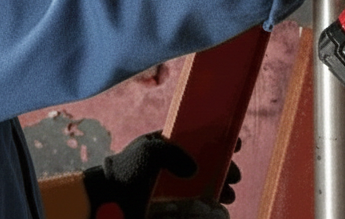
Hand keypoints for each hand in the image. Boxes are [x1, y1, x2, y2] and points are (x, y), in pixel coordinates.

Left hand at [83, 132, 242, 218]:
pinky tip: (220, 205)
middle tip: (235, 177)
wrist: (109, 201)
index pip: (199, 138)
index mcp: (168, 145)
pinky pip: (197, 202)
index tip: (235, 145)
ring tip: (228, 196)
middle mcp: (173, 164)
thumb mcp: (150, 151)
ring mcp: (174, 185)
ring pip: (206, 183)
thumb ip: (174, 153)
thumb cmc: (127, 171)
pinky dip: (211, 203)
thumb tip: (195, 169)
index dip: (219, 140)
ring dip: (221, 187)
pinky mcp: (174, 204)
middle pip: (207, 163)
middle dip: (225, 168)